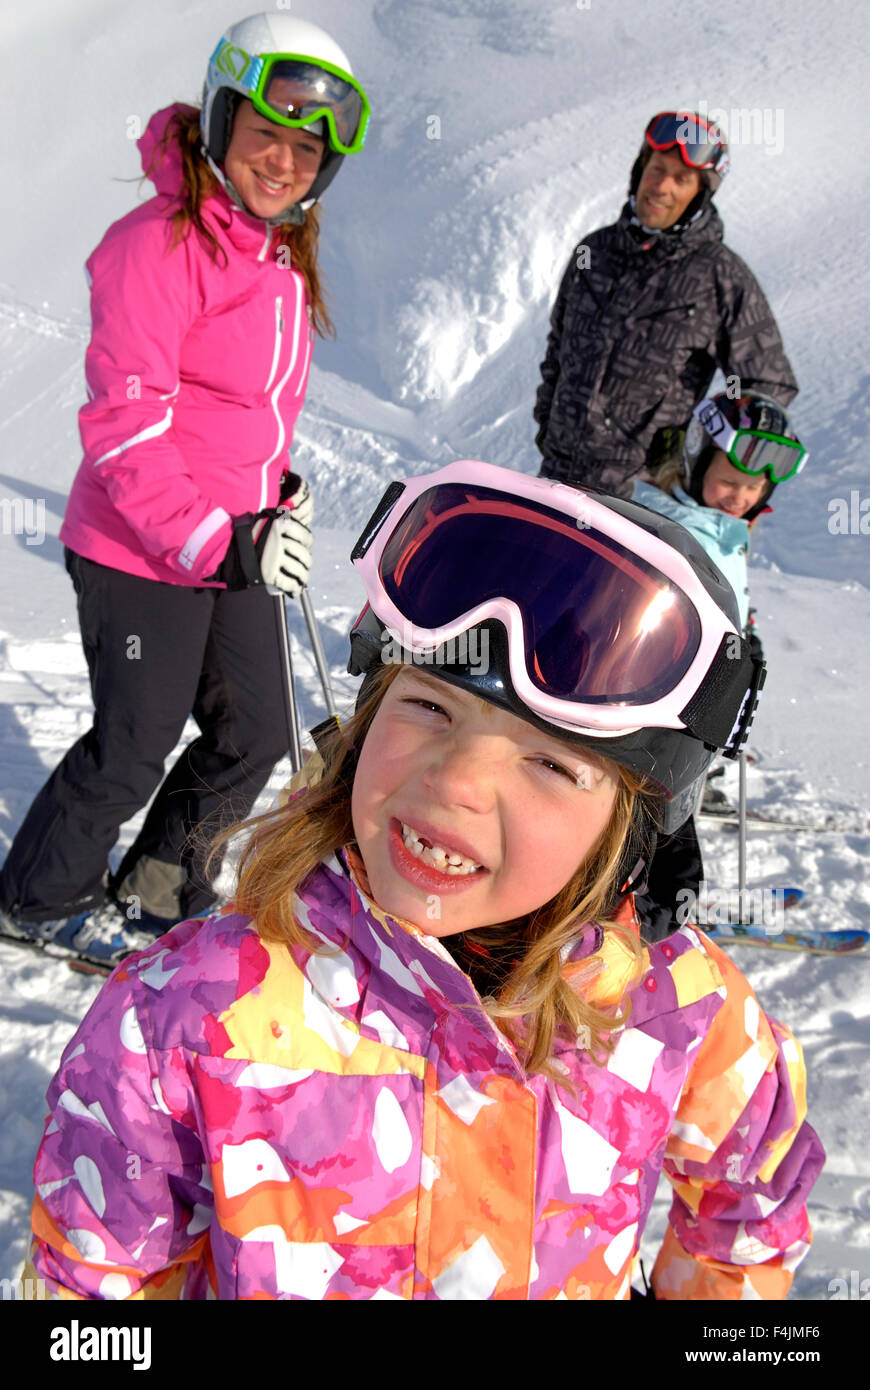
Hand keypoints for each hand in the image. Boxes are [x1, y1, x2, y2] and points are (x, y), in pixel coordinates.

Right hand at [214, 478, 313, 595]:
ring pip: (299, 570)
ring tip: (301, 579)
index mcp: (281, 525)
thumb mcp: (265, 521)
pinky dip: (294, 588)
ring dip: (302, 577)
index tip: (306, 546)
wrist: (225, 545)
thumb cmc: (246, 534)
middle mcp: (280, 541)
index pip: (306, 537)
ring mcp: (274, 558)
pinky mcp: (269, 573)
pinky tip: (295, 590)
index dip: (307, 543)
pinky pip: (288, 583)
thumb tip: (299, 538)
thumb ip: (281, 524)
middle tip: (305, 565)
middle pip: (304, 555)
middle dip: (306, 562)